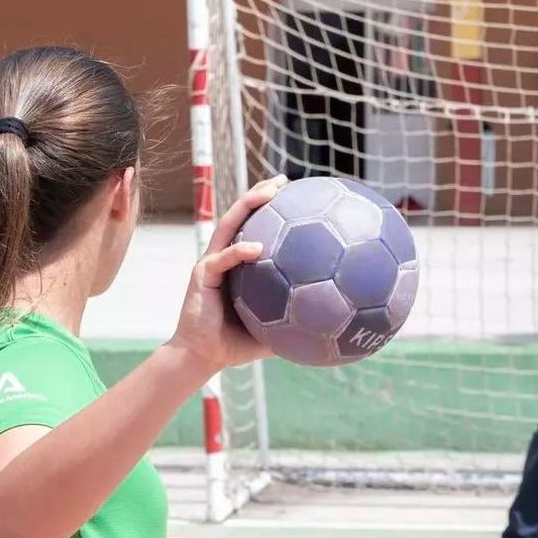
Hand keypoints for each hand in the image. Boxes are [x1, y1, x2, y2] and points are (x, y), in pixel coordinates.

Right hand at [168, 175, 288, 373]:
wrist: (202, 357)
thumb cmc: (237, 344)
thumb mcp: (275, 330)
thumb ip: (299, 322)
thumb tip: (334, 325)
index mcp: (240, 263)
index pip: (256, 226)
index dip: (272, 208)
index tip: (297, 194)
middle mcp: (225, 256)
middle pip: (242, 214)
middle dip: (261, 193)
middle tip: (284, 180)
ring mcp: (212, 261)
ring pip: (229, 224)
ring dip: (248, 205)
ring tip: (269, 193)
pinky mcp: (202, 275)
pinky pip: (222, 259)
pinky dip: (239, 251)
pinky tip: (257, 248)